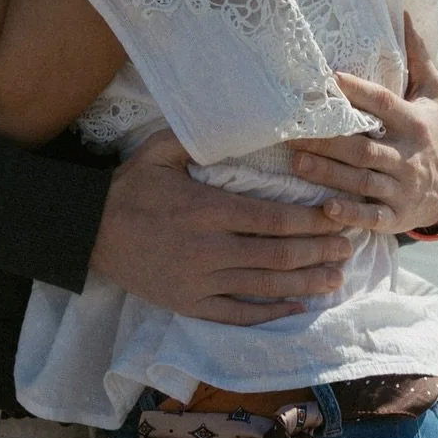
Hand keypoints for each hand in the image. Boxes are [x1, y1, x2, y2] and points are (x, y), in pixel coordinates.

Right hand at [89, 131, 354, 325]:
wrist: (88, 233)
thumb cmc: (129, 188)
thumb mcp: (159, 151)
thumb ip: (199, 139)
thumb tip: (240, 122)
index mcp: (206, 210)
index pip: (271, 218)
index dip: (309, 220)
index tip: (336, 215)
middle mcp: (208, 250)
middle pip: (276, 254)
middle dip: (317, 250)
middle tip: (349, 246)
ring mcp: (200, 282)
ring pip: (264, 286)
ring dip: (304, 281)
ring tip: (336, 277)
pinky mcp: (190, 305)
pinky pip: (238, 314)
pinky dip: (270, 312)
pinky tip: (296, 305)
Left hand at [288, 14, 437, 235]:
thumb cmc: (428, 132)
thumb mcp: (430, 96)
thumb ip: (418, 57)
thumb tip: (407, 13)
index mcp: (412, 123)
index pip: (382, 104)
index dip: (357, 91)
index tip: (329, 79)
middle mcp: (407, 155)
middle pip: (364, 148)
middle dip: (328, 142)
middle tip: (293, 132)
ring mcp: (402, 188)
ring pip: (362, 181)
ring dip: (329, 173)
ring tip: (297, 162)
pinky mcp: (396, 216)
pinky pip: (373, 217)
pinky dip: (350, 214)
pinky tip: (326, 209)